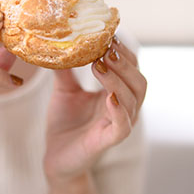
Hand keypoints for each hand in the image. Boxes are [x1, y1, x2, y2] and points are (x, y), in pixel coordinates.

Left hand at [43, 39, 146, 182]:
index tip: (108, 35)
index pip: (130, 67)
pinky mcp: (108, 142)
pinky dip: (119, 111)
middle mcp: (124, 108)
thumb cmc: (64, 124)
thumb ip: (66, 68)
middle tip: (105, 48)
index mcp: (116, 93)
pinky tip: (110, 98)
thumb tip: (59, 41)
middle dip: (125, 62)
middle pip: (139, 81)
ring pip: (133, 100)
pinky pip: (123, 126)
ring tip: (100, 65)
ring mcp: (119, 125)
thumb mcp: (64, 90)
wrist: (55, 159)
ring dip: (118, 80)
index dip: (122, 51)